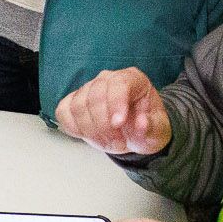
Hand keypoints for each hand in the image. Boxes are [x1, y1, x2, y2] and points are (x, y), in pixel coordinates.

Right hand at [54, 68, 172, 155]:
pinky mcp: (73, 101)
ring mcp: (88, 88)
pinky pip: (63, 111)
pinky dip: (73, 126)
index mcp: (133, 79)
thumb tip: (141, 124)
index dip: (116, 103)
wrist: (133, 132)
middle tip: (117, 143)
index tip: (118, 124)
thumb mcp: (159, 131)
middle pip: (95, 96)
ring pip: (78, 105)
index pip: (118, 84)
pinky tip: (87, 135)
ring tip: (107, 143)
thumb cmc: (146, 126)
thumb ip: (152, 127)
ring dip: (90, 130)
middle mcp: (108, 79)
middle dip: (103, 125)